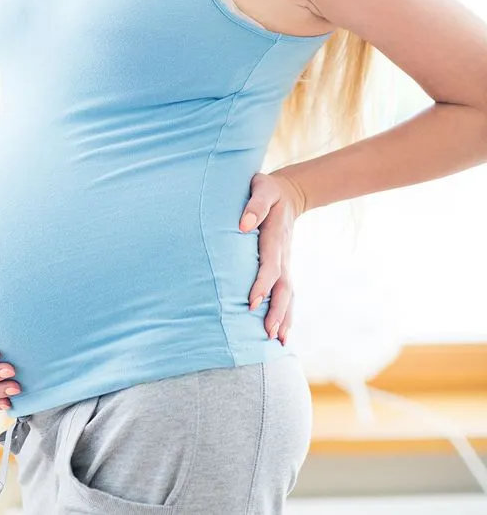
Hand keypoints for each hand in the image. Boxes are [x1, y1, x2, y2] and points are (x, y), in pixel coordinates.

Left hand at [239, 171, 305, 344]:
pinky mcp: (283, 268)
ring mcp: (285, 262)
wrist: (287, 193)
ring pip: (287, 294)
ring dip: (283, 317)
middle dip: (276, 311)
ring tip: (277, 341)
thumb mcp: (262, 188)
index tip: (251, 302)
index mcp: (275, 237)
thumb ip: (255, 205)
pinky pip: (286, 293)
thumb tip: (243, 226)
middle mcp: (283, 254)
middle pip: (283, 287)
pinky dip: (286, 313)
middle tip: (268, 334)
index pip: (269, 265)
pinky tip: (280, 334)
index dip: (262, 284)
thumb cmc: (267, 190)